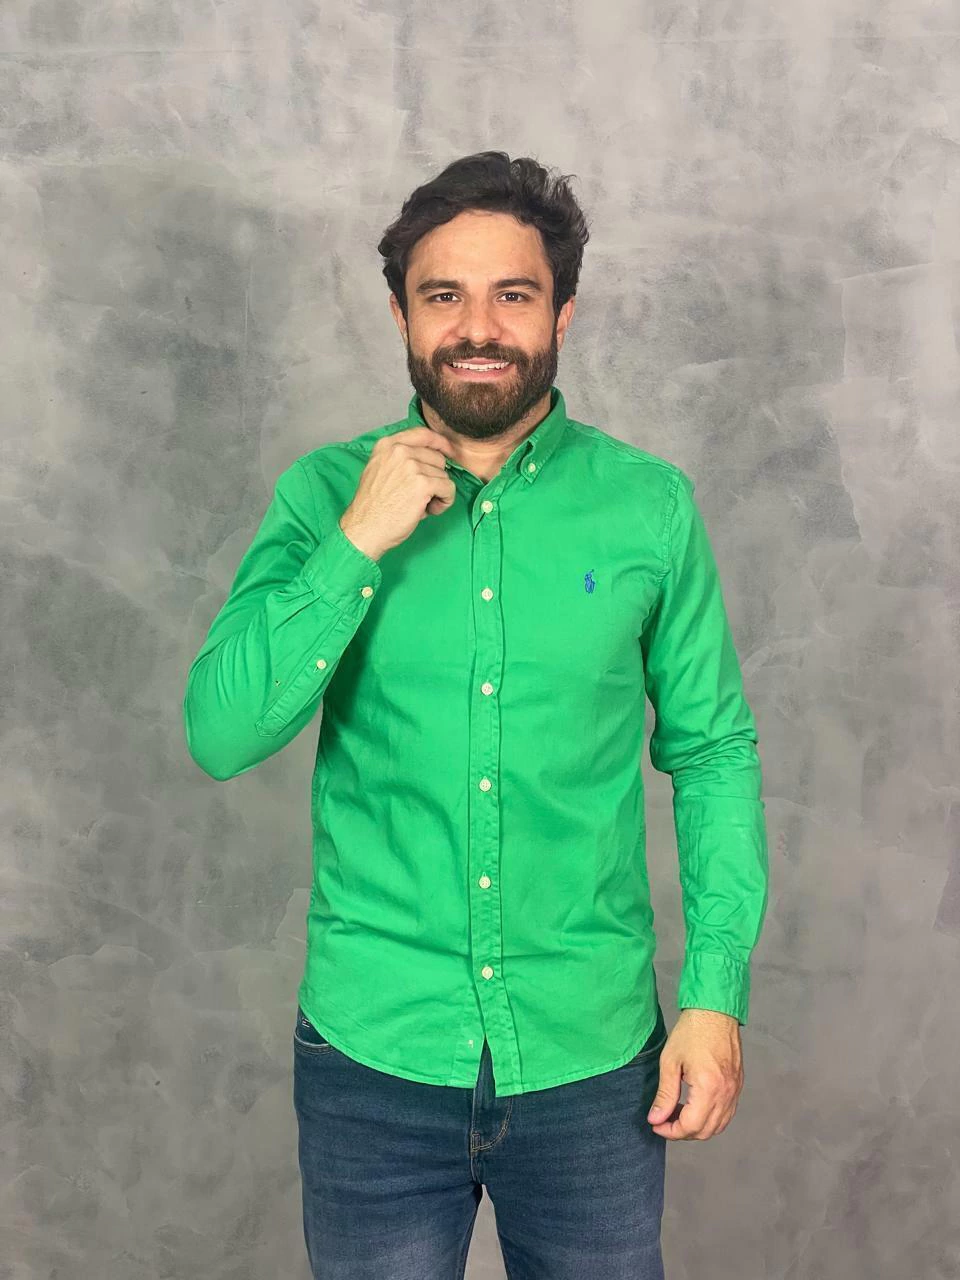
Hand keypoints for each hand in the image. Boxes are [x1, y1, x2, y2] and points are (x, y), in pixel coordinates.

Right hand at [339, 426, 458, 560]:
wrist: (365, 528)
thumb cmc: (373, 505)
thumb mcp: (379, 469)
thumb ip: (400, 458)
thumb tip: (431, 455)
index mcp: (387, 445)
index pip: (423, 434)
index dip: (440, 443)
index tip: (448, 452)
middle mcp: (400, 451)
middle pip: (437, 458)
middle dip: (434, 477)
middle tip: (420, 496)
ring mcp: (412, 466)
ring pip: (444, 475)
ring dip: (438, 493)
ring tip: (420, 506)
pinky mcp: (423, 484)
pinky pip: (449, 488)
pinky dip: (444, 502)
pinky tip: (429, 510)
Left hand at [646, 1008, 743, 1139]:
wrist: (715, 1012)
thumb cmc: (692, 1031)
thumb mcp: (670, 1062)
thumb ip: (665, 1095)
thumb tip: (656, 1119)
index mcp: (708, 1088)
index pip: (690, 1126)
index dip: (671, 1131)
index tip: (656, 1125)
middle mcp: (726, 1094)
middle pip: (705, 1131)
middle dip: (682, 1132)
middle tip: (664, 1121)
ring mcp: (735, 1091)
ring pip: (718, 1126)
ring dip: (697, 1128)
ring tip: (677, 1114)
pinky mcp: (738, 1086)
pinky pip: (726, 1114)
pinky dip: (711, 1119)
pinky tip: (694, 1107)